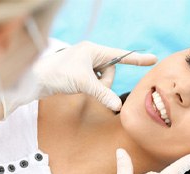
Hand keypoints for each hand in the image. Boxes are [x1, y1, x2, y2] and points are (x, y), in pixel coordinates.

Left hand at [33, 41, 156, 110]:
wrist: (36, 80)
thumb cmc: (58, 74)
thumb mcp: (84, 83)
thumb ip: (103, 94)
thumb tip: (118, 106)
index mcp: (93, 50)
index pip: (120, 55)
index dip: (137, 59)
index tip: (153, 59)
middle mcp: (91, 54)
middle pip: (111, 71)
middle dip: (104, 82)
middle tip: (90, 85)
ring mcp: (86, 64)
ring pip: (103, 79)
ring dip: (96, 86)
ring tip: (81, 86)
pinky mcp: (81, 73)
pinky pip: (95, 82)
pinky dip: (91, 87)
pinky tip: (78, 86)